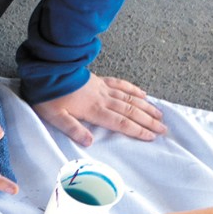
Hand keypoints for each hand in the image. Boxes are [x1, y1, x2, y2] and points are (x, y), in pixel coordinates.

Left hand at [33, 74, 164, 148]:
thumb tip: (89, 142)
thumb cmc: (49, 96)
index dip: (137, 130)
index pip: (120, 123)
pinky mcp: (100, 81)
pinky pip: (121, 84)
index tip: (152, 136)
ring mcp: (103, 88)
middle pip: (131, 111)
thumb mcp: (55, 117)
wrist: (48, 71)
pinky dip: (134, 89)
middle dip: (148, 121)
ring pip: (130, 98)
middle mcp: (103, 99)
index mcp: (93, 110)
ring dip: (146, 107)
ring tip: (160, 114)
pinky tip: (143, 94)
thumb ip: (72, 129)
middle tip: (164, 128)